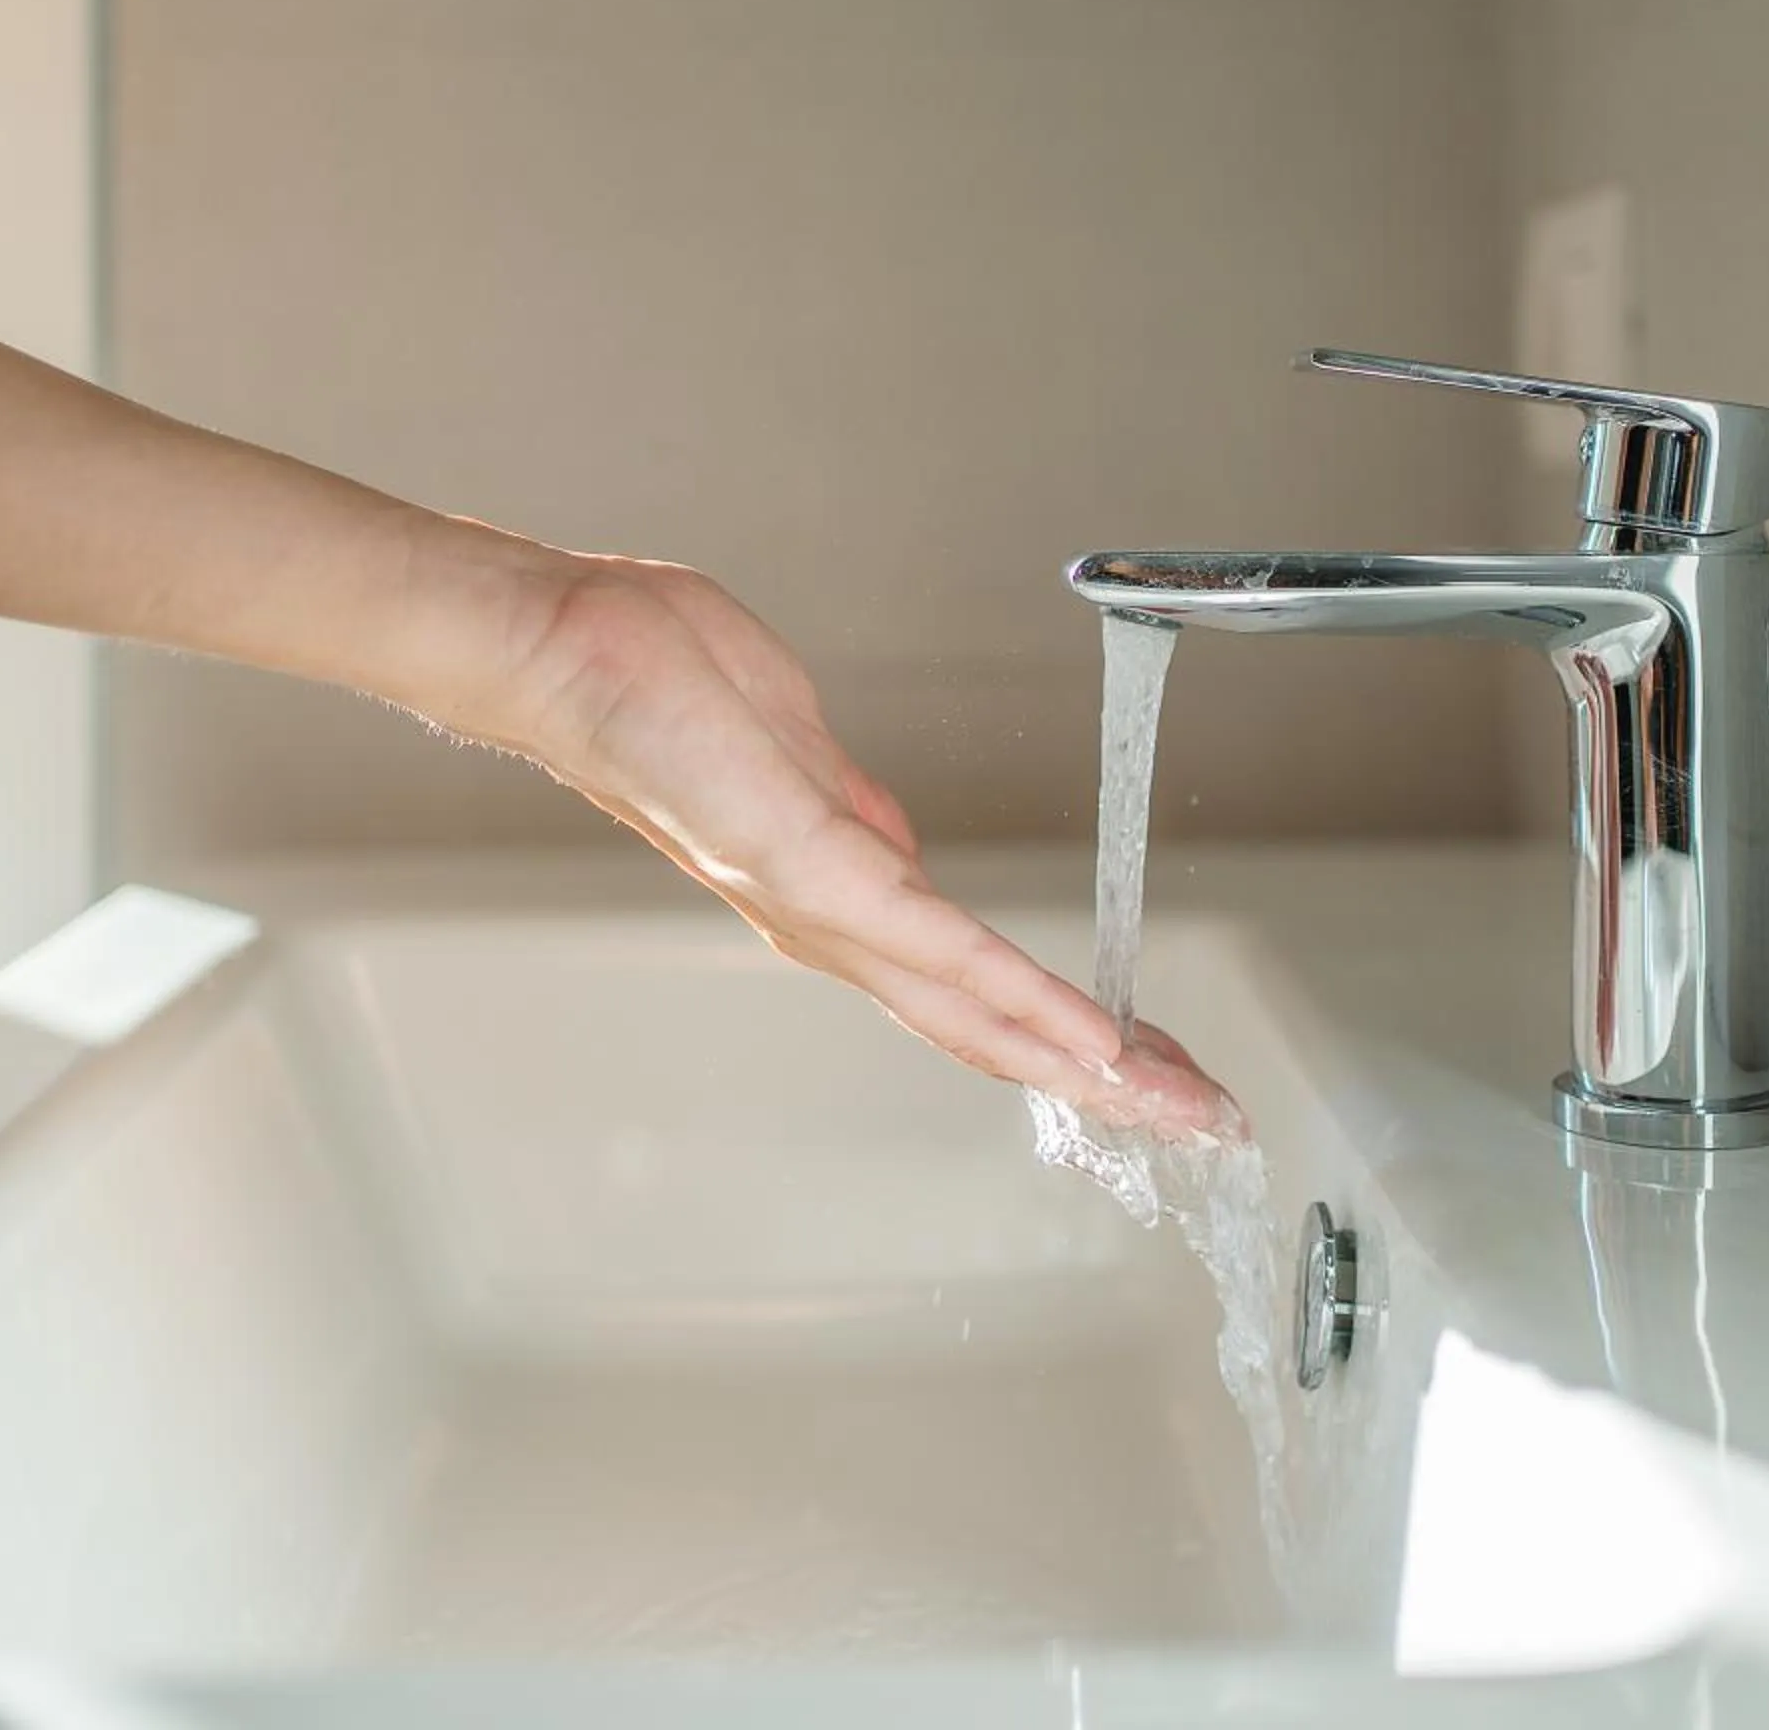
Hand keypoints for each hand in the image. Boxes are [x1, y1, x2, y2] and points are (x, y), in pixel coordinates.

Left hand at [475, 552, 1237, 1138]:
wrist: (560, 647)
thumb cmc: (654, 678)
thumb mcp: (792, 754)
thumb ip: (855, 816)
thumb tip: (903, 858)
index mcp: (832, 898)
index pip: (970, 990)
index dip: (1066, 1039)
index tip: (1152, 1069)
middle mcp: (826, 930)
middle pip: (991, 1031)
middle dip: (1108, 1083)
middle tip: (1208, 1121)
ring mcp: (820, 907)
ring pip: (980, 1010)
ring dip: (1091, 1064)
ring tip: (1178, 1101)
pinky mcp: (812, 866)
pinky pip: (942, 949)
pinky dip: (1027, 1000)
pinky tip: (1094, 1038)